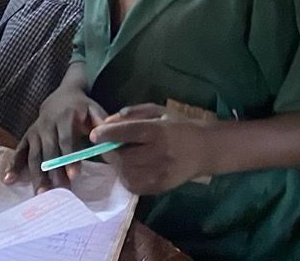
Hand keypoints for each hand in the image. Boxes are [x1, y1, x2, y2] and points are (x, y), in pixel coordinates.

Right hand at [10, 83, 106, 188]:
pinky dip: (13, 165)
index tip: (74, 175)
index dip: (70, 157)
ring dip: (36, 175)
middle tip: (58, 192)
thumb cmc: (83, 107)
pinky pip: (19, 151)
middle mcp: (47, 123)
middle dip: (53, 172)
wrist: (64, 94)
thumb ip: (103, 123)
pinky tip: (8, 180)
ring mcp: (35, 130)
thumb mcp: (95, 109)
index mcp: (65, 116)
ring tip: (40, 194)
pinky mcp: (27, 136)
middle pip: (49, 151)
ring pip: (34, 155)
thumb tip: (112, 137)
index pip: (67, 139)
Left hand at [89, 104, 213, 195]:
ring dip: (118, 166)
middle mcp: (158, 153)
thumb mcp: (158, 111)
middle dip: (111, 151)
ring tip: (123, 156)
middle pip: (123, 156)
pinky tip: (132, 168)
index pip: (126, 133)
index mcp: (158, 131)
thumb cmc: (180, 125)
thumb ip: (131, 115)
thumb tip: (106, 123)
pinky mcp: (160, 188)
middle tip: (110, 145)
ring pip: (125, 174)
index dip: (106, 134)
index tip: (94, 134)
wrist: (206, 149)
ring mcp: (159, 174)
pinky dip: (126, 177)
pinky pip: (133, 186)